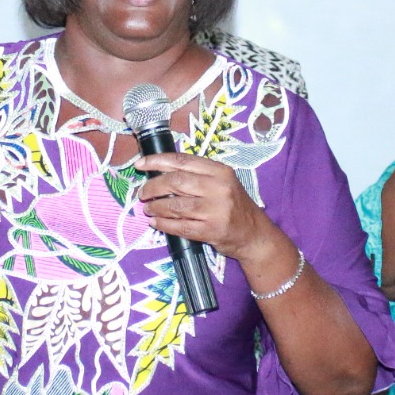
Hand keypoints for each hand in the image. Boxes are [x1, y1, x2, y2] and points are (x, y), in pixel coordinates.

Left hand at [134, 149, 273, 262]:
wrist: (254, 234)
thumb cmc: (233, 205)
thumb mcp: (221, 182)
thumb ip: (196, 175)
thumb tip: (159, 171)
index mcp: (219, 171)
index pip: (182, 161)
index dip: (156, 161)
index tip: (140, 165)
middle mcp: (218, 188)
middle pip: (175, 182)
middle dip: (152, 187)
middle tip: (142, 193)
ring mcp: (215, 210)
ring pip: (175, 205)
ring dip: (156, 207)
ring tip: (148, 209)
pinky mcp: (211, 230)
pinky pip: (180, 227)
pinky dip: (164, 225)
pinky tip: (156, 223)